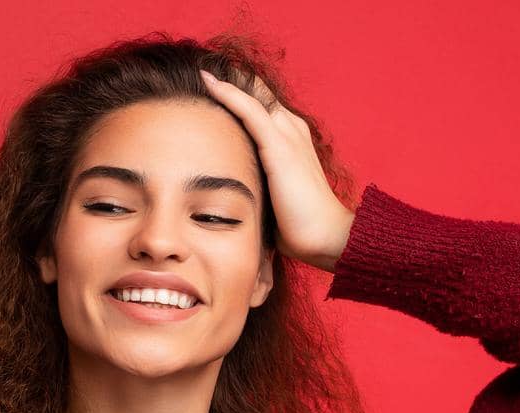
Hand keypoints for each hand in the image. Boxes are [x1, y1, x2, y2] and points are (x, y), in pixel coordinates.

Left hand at [199, 68, 354, 271]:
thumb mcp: (271, 196)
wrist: (324, 237)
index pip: (259, 107)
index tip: (204, 90)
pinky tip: (208, 82)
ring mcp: (287, 134)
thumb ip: (254, 182)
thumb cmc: (298, 225)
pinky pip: (249, 110)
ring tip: (196, 70)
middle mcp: (291, 129)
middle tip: (195, 73)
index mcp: (290, 139)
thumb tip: (224, 194)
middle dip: (228, 83)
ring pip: (251, 95)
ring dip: (224, 81)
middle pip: (256, 94)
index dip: (234, 96)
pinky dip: (228, 93)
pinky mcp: (279, 146)